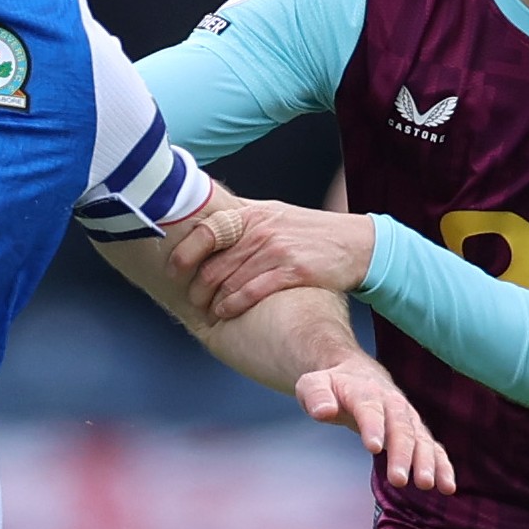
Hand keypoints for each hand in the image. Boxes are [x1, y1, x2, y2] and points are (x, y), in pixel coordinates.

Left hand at [170, 198, 376, 321]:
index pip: (207, 229)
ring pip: (229, 282)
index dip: (185, 252)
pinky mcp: (292, 272)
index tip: (174, 268)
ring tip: (208, 310)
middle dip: (197, 287)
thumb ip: (243, 221)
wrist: (355, 244)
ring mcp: (277, 251)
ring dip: (213, 301)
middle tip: (191, 299)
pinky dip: (233, 306)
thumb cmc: (309, 233)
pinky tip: (226, 312)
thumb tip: (205, 225)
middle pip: (213, 264)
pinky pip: (251, 293)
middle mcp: (261, 231)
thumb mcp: (275, 216)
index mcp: (253, 215)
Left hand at [296, 355, 455, 492]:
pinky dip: (442, 465)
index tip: (373, 447)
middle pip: (401, 429)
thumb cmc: (330, 385)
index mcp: (365, 392)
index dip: (373, 426)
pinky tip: (447, 487)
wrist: (356, 375)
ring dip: (426, 462)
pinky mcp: (416, 432)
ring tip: (427, 485)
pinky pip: (432, 448)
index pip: (370, 409)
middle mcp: (393, 404)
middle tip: (399, 479)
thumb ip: (316, 395)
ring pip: (421, 439)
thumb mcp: (313, 384)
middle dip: (402, 454)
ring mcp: (408, 418)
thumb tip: (322, 410)